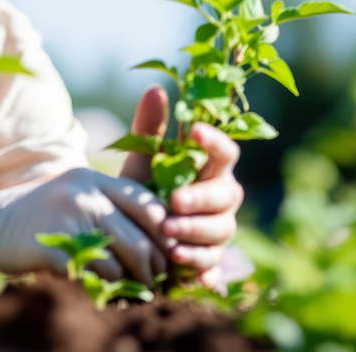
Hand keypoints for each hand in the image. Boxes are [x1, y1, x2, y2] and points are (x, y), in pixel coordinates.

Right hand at [0, 167, 167, 284]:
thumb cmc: (34, 214)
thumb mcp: (72, 195)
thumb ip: (108, 206)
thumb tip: (158, 237)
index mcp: (92, 178)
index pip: (148, 204)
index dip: (164, 233)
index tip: (166, 254)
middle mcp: (84, 193)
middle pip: (142, 236)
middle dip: (154, 265)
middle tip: (155, 282)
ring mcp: (67, 219)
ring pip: (123, 260)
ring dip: (134, 284)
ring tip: (134, 293)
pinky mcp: (53, 248)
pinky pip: (95, 276)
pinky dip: (105, 290)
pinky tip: (105, 295)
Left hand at [120, 85, 244, 284]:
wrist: (129, 229)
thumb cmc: (144, 187)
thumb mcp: (141, 159)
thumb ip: (149, 128)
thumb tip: (156, 88)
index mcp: (209, 169)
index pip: (225, 152)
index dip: (215, 141)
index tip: (194, 131)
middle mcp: (221, 198)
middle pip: (226, 195)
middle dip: (200, 198)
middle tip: (172, 201)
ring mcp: (218, 230)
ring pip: (222, 230)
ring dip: (195, 232)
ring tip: (166, 234)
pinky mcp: (208, 260)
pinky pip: (212, 265)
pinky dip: (200, 267)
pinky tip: (182, 267)